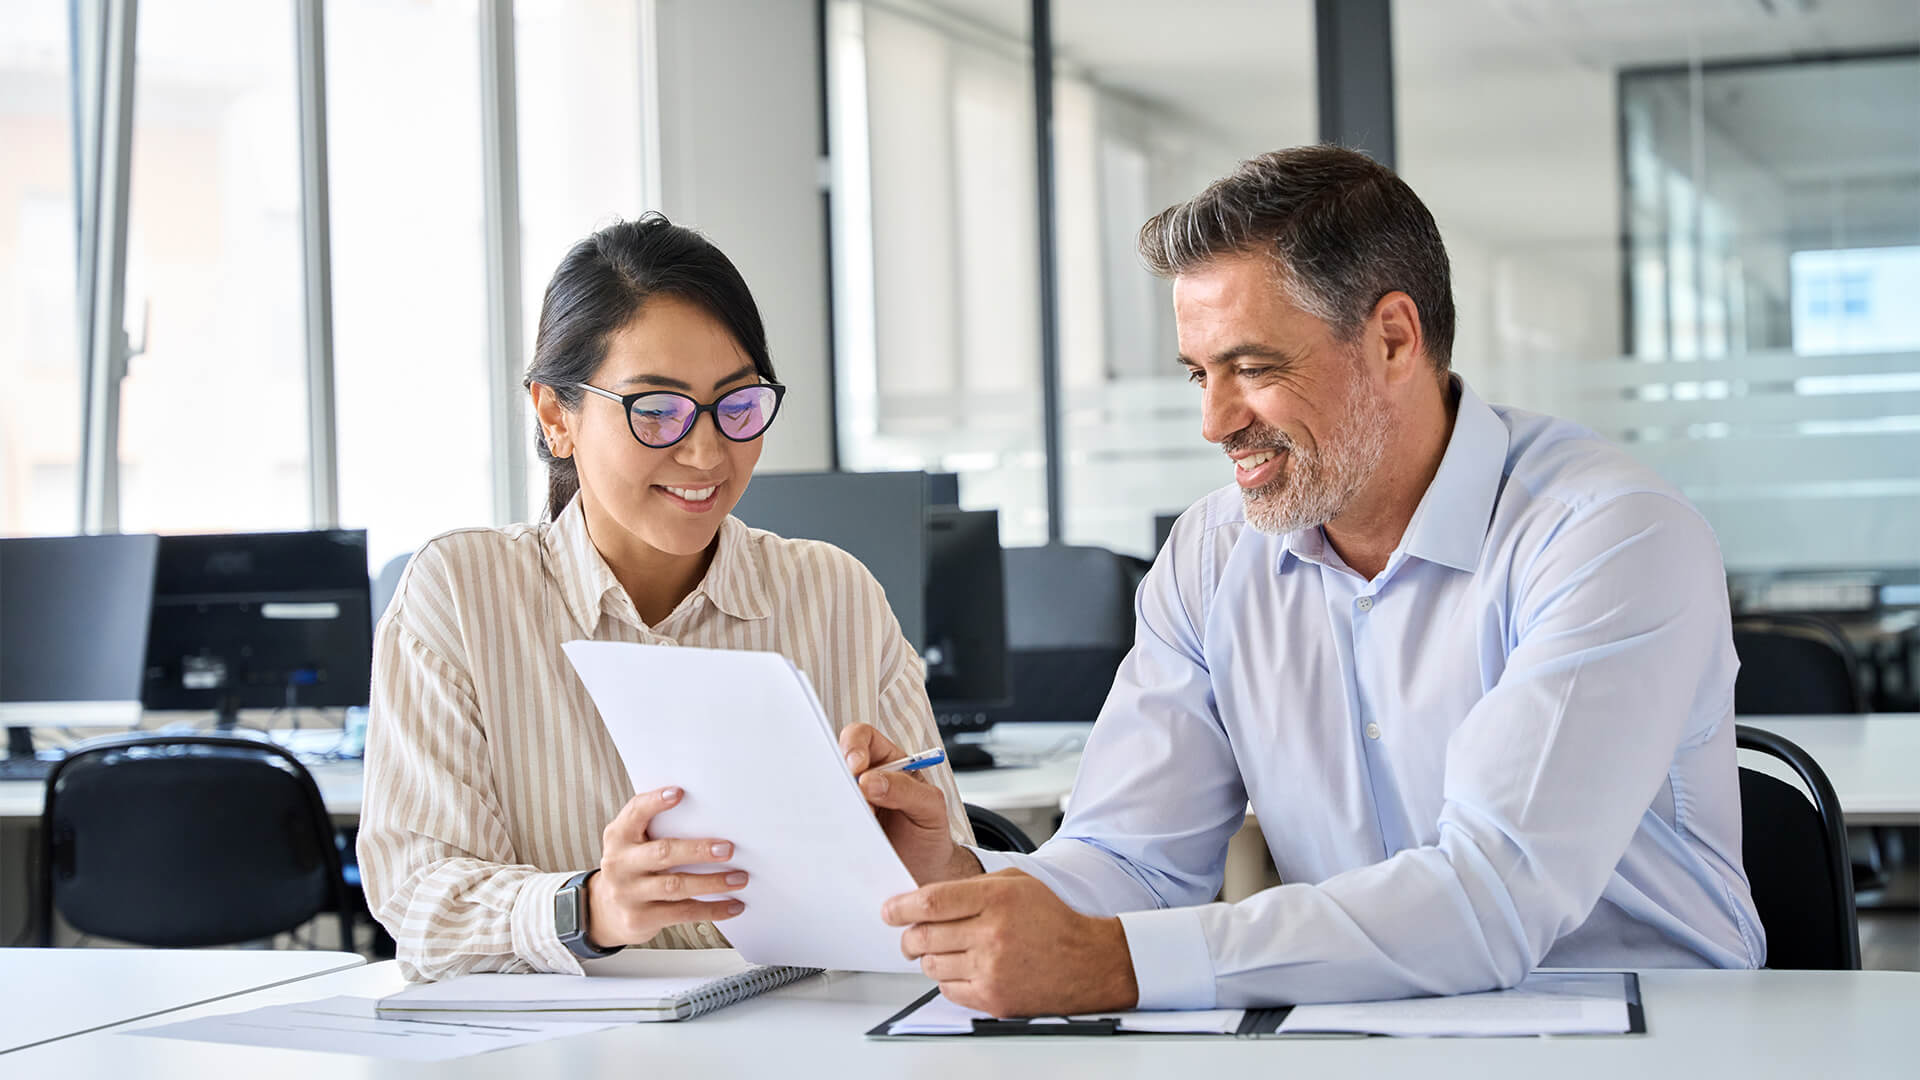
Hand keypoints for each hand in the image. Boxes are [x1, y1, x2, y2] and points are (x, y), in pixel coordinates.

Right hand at [586, 786, 747, 948]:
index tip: (679, 792)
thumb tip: (710, 816)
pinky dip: (712, 910)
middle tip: (728, 849)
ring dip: (712, 882)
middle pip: (663, 853)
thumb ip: (657, 827)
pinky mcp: (639, 918)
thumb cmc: (633, 867)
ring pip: (676, 886)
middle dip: (699, 850)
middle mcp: (619, 863)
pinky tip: (733, 905)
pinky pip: (682, 913)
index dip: (655, 802)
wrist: (607, 912)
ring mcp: (627, 893)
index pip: (635, 812)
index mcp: (619, 836)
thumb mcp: (633, 843)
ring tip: (739, 878)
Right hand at [839, 722, 977, 884]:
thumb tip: (870, 781)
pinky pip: (825, 822)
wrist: (925, 871)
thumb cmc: (929, 831)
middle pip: (836, 761)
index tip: (857, 767)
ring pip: (827, 792)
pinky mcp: (840, 828)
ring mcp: (849, 804)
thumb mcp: (930, 807)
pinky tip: (845, 837)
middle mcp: (863, 780)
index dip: (854, 745)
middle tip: (848, 797)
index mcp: (887, 763)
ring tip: (854, 822)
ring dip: (835, 804)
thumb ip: (906, 790)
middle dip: (837, 775)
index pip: (863, 738)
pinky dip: (829, 826)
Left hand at [883, 869, 1138, 1016]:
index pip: (930, 902)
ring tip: (945, 950)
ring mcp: (991, 968)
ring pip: (931, 964)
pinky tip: (963, 968)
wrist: (1087, 962)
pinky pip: (947, 989)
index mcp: (996, 898)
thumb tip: (925, 898)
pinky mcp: (992, 997)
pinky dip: (947, 979)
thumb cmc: (1051, 920)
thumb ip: (972, 886)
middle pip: (923, 936)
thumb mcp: (1017, 883)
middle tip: (911, 935)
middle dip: (909, 936)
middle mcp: (991, 933)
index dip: (900, 907)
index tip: (889, 911)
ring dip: (929, 958)